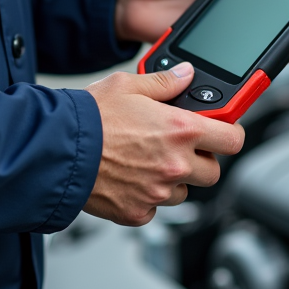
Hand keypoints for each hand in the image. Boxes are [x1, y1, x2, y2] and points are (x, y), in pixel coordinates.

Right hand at [82, 62, 244, 225]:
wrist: (55, 150)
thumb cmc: (89, 117)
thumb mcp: (128, 85)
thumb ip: (165, 83)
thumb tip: (186, 76)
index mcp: (181, 130)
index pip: (233, 139)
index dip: (230, 134)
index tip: (222, 132)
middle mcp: (175, 164)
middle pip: (213, 171)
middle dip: (201, 159)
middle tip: (178, 147)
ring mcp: (158, 192)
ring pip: (184, 192)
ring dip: (174, 180)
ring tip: (147, 161)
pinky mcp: (138, 212)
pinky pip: (156, 209)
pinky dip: (148, 198)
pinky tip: (130, 178)